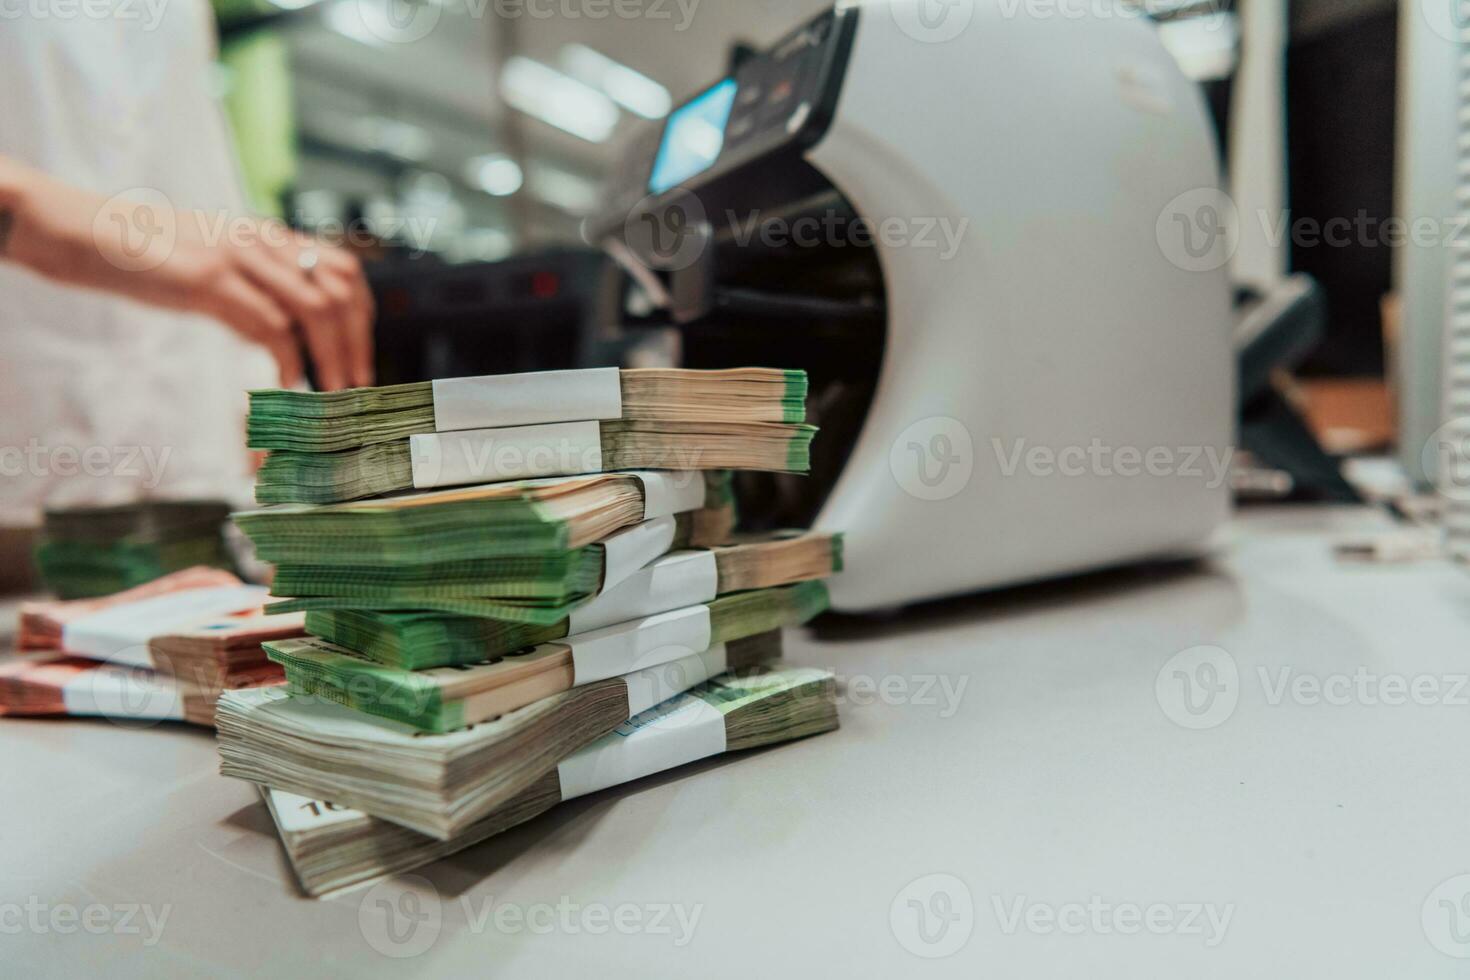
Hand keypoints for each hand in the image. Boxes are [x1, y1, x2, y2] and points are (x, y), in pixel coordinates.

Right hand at [0, 164, 374, 389]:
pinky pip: (269, 325)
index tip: (361, 357)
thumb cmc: (150, 258)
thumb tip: (286, 335)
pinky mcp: (211, 279)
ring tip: (331, 392)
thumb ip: (254, 290)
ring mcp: (239, 257)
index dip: (362, 318)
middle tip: (355, 385)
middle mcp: (263, 240)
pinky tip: (287, 384)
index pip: (344, 269)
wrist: (89, 234)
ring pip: (316, 308)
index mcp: (270, 236)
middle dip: (356, 344)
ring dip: (331, 357)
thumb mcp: (217, 267)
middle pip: (341, 291)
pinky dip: (288, 361)